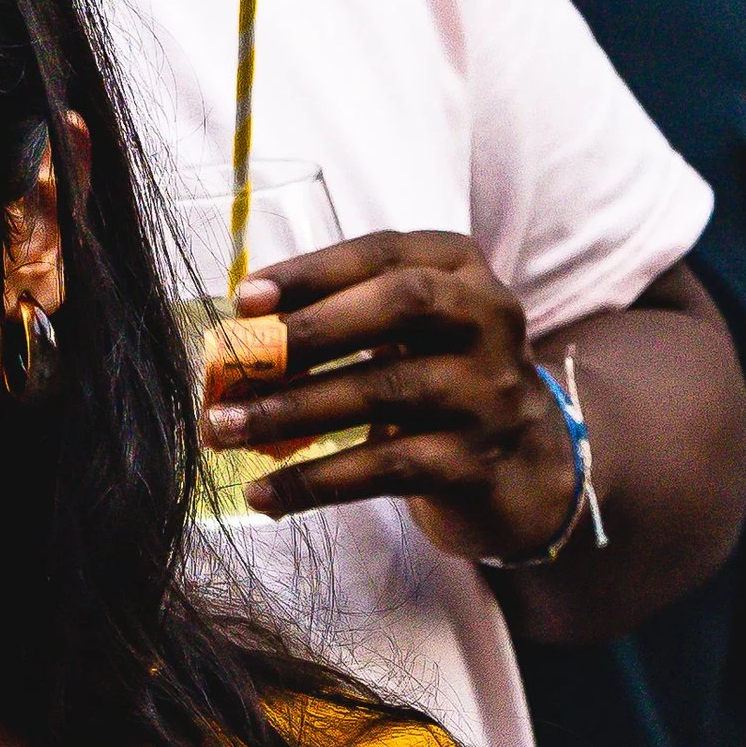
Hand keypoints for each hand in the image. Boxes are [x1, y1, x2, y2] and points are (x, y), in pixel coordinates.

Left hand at [205, 230, 579, 563]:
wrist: (521, 465)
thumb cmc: (437, 375)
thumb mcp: (404, 329)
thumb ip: (338, 314)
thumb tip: (237, 334)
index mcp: (461, 270)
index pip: (385, 254)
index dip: (313, 272)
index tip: (245, 299)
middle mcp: (488, 321)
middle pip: (403, 305)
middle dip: (311, 330)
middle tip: (236, 361)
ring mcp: (487, 394)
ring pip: (385, 391)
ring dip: (293, 410)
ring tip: (225, 427)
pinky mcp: (474, 463)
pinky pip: (385, 468)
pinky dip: (316, 481)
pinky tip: (264, 492)